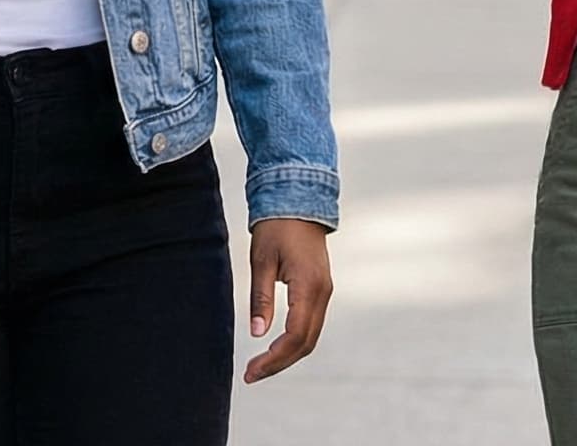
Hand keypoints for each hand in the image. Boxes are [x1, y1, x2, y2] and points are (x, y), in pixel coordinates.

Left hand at [244, 218, 333, 382]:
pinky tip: (276, 346)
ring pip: (310, 336)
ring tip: (260, 365)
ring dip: (287, 355)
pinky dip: (294, 341)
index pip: (294, 336)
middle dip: (279, 363)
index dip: (274, 358)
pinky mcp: (321, 289)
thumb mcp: (262, 260)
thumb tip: (257, 333)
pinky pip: (311, 324)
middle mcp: (322, 293)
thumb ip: (260, 298)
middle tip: (252, 374)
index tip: (251, 370)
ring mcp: (325, 292)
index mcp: (308, 286)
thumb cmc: (277, 228)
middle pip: (305, 343)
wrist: (299, 202)